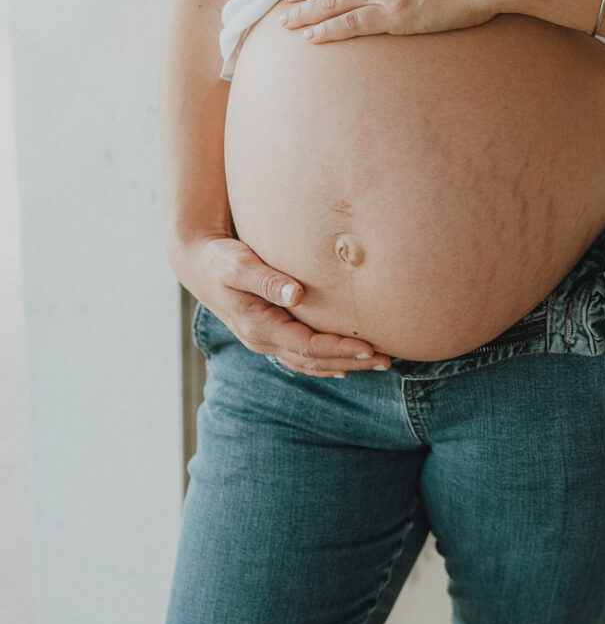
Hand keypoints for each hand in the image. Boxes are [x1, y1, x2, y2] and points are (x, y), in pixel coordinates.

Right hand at [171, 234, 391, 376]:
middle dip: (351, 361)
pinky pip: (303, 356)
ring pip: (311, 362)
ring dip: (344, 364)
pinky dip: (327, 362)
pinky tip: (346, 364)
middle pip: (314, 361)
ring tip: (378, 363)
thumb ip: (266, 279)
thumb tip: (296, 293)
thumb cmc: (220, 259)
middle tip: (386, 362)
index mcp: (258, 326)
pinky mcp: (272, 333)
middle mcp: (263, 340)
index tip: (368, 347)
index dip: (338, 349)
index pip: (306, 346)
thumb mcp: (238, 264)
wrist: (199, 264)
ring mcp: (267, 340)